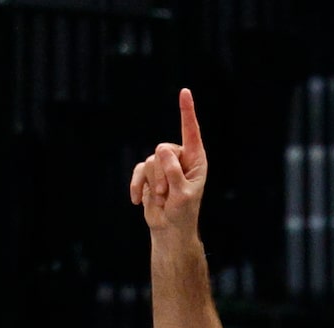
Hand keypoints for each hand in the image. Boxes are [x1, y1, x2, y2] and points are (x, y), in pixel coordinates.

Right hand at [128, 88, 208, 235]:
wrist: (169, 230)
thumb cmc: (183, 213)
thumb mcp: (182, 194)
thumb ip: (174, 172)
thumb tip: (161, 150)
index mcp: (196, 159)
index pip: (191, 131)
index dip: (187, 111)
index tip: (185, 92)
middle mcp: (180, 158)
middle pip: (162, 150)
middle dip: (162, 174)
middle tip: (168, 194)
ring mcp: (164, 165)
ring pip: (149, 161)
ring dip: (153, 183)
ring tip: (162, 199)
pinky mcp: (149, 174)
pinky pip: (138, 170)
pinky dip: (138, 185)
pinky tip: (138, 201)